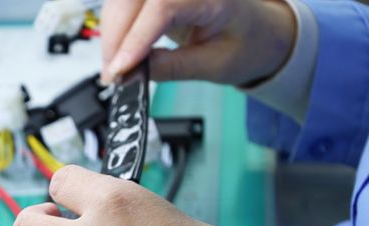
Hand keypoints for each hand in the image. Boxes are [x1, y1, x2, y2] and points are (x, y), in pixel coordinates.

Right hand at [101, 0, 296, 85]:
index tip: (120, 69)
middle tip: (111, 75)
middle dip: (115, 37)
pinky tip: (117, 51)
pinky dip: (115, 28)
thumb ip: (172, 67)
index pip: (163, 6)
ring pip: (121, 0)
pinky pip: (123, 4)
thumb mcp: (213, 65)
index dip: (136, 38)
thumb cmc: (244, 44)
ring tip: (113, 67)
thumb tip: (131, 73)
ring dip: (111, 33)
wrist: (257, 33)